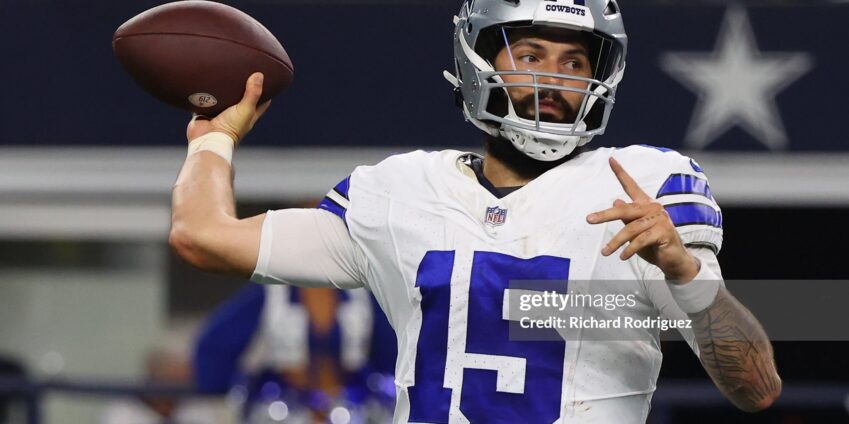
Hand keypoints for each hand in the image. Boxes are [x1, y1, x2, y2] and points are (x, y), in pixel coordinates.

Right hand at [186, 72, 271, 143]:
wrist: (208, 139)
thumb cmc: (230, 128)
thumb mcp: (245, 109)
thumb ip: (252, 93)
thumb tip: (259, 75)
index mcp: (248, 115)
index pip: (261, 102)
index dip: (265, 92)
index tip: (266, 78)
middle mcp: (235, 114)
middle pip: (241, 98)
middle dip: (242, 87)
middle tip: (243, 71)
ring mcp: (220, 113)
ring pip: (222, 98)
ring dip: (223, 89)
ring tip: (224, 72)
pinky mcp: (205, 112)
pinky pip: (205, 100)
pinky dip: (205, 92)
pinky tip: (205, 81)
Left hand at [586, 157, 698, 281]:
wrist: (673, 259)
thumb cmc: (652, 244)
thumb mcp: (635, 231)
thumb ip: (626, 218)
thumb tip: (616, 202)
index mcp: (645, 204)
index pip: (631, 185)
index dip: (621, 172)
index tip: (610, 159)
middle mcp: (653, 208)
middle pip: (625, 209)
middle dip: (605, 215)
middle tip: (589, 219)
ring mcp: (660, 219)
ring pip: (631, 228)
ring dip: (616, 242)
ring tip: (606, 252)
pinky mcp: (664, 231)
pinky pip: (641, 240)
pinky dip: (630, 249)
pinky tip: (622, 256)